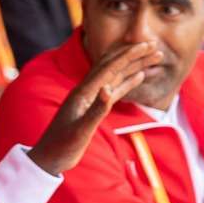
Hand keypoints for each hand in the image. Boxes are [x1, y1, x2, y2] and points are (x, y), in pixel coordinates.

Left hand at [28, 42, 160, 175]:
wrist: (49, 158)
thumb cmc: (62, 147)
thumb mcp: (80, 132)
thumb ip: (95, 111)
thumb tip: (108, 90)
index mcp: (84, 93)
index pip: (109, 68)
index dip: (129, 55)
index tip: (146, 44)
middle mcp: (87, 91)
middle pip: (114, 66)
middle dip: (134, 54)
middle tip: (154, 45)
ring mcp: (91, 98)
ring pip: (116, 76)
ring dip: (134, 65)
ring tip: (154, 57)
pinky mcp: (94, 107)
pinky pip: (115, 89)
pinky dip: (128, 81)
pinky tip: (139, 76)